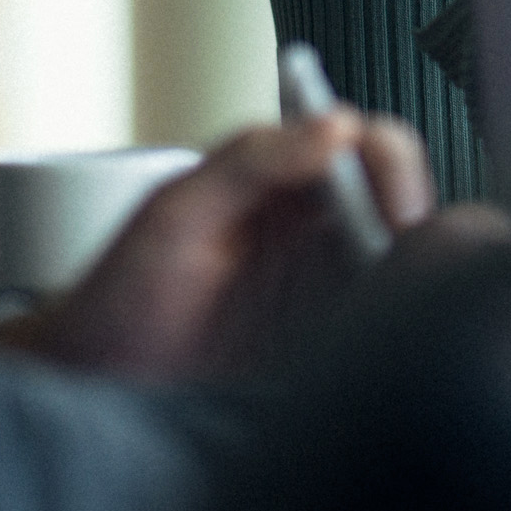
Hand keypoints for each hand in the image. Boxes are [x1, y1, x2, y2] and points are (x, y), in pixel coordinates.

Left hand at [0, 116, 441, 384]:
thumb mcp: (176, 212)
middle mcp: (316, 229)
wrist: (93, 383)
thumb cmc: (119, 295)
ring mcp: (327, 291)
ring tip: (389, 304)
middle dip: (418, 222)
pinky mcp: (330, 349)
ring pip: (410, 266)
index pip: (369, 145)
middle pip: (403, 203)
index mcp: (284, 178)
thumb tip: (335, 127)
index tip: (389, 204)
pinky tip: (377, 344)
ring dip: (416, 276)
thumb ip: (251, 160)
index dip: (392, 165)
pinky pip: (389, 328)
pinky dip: (400, 327)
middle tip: (398, 258)